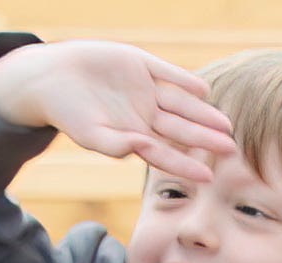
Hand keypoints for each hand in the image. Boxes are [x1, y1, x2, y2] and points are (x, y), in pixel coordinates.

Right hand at [0, 38, 233, 181]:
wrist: (52, 77)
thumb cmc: (68, 113)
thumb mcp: (89, 133)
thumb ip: (114, 144)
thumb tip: (138, 149)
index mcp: (136, 136)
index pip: (167, 154)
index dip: (186, 165)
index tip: (208, 177)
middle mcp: (146, 115)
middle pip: (181, 130)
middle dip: (205, 140)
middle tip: (230, 149)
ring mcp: (146, 90)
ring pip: (181, 104)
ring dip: (202, 114)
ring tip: (225, 124)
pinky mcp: (141, 65)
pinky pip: (167, 74)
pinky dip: (184, 80)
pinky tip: (203, 90)